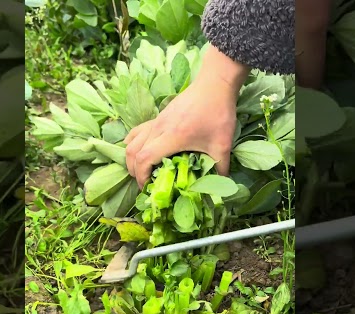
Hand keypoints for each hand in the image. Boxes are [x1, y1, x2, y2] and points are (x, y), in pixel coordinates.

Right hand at [124, 46, 249, 188]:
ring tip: (140, 170)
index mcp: (172, 137)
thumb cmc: (218, 114)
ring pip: (131, 141)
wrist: (214, 84)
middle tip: (145, 184)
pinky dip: (133, 144)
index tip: (148, 188)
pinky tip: (139, 151)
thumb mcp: (222, 145)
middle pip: (132, 152)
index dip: (142, 176)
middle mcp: (158, 129)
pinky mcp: (158, 116)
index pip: (144, 158)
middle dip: (134, 171)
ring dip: (131, 158)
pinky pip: (137, 132)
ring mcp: (156, 121)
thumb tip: (220, 185)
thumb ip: (220, 167)